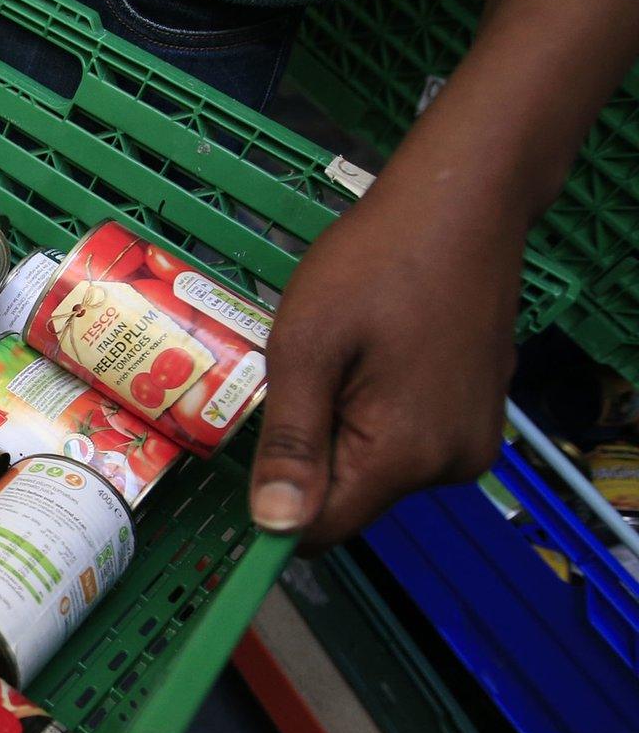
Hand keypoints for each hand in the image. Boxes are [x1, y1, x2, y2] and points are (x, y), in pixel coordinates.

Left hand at [247, 173, 519, 547]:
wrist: (463, 203)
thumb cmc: (375, 264)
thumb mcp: (307, 348)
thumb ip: (292, 441)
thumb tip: (275, 527)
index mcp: (406, 456)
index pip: (322, 529)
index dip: (275, 505)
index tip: (254, 447)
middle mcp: (451, 465)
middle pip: (349, 497)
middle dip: (311, 450)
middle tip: (307, 373)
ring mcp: (472, 440)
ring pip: (375, 467)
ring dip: (342, 427)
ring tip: (345, 357)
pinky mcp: (478, 414)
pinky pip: (407, 439)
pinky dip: (377, 411)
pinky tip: (376, 355)